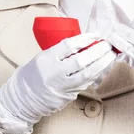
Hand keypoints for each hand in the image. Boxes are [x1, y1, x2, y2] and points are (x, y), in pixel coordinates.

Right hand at [0, 32, 117, 125]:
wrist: (22, 98)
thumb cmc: (33, 74)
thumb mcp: (42, 57)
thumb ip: (60, 52)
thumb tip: (84, 43)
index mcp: (46, 59)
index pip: (68, 45)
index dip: (84, 38)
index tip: (96, 34)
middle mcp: (54, 73)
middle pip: (81, 60)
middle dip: (98, 51)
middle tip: (108, 44)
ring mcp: (61, 86)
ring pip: (86, 75)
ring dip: (102, 64)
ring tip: (111, 55)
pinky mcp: (67, 96)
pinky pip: (85, 84)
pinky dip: (95, 75)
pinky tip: (102, 68)